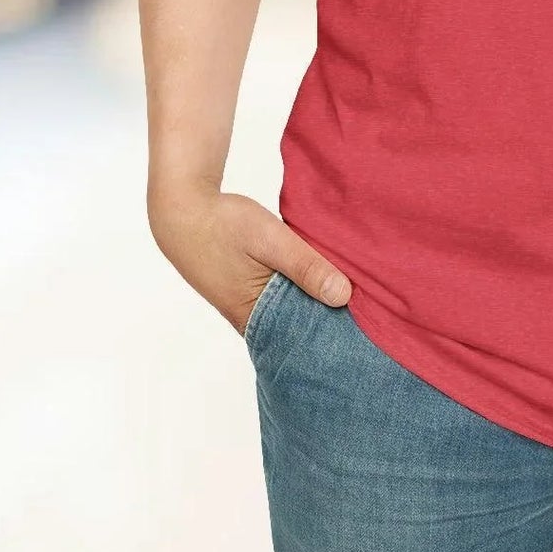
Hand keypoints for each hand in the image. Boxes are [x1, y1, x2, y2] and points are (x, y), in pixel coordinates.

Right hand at [148, 184, 351, 331]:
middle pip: (299, 330)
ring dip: (315, 304)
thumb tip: (344, 296)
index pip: (304, 341)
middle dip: (329, 323)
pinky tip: (322, 280)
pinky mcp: (245, 291)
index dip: (334, 337)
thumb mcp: (270, 239)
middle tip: (371, 315)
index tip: (368, 332)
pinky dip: (300, 291)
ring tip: (355, 299)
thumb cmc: (224, 225)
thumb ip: (305, 266)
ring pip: (291, 313)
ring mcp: (246, 307)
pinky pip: (280, 299)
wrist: (181, 211)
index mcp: (256, 317)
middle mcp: (251, 321)